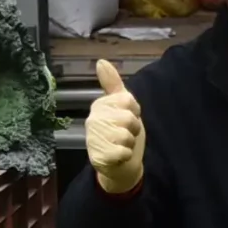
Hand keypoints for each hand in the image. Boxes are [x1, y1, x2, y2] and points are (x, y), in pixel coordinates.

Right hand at [87, 59, 146, 194]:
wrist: (119, 166)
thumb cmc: (121, 134)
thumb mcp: (121, 106)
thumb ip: (112, 84)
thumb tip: (101, 61)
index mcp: (99, 105)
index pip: (128, 101)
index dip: (134, 112)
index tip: (128, 120)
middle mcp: (93, 120)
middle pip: (128, 118)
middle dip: (133, 129)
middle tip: (125, 135)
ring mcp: (94, 139)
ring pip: (127, 135)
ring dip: (130, 143)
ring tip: (122, 145)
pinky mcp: (99, 156)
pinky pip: (124, 151)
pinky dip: (126, 155)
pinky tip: (119, 156)